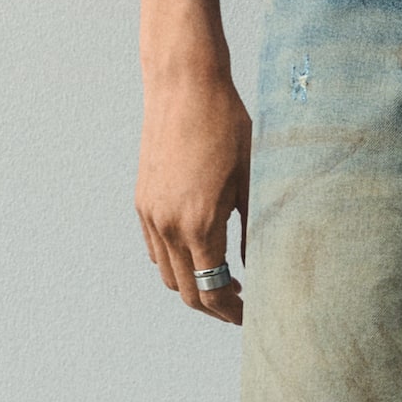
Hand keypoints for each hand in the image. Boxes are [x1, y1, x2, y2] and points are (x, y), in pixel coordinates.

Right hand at [136, 61, 251, 322]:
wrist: (184, 87)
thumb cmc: (228, 127)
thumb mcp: (252, 178)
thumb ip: (253, 229)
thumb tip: (258, 266)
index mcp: (200, 224)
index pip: (212, 290)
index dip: (231, 311)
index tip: (250, 315)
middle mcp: (168, 225)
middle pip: (187, 291)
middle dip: (214, 306)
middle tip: (240, 307)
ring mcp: (151, 214)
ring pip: (167, 274)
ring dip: (193, 286)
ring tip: (224, 281)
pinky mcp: (142, 201)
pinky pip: (155, 249)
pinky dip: (175, 263)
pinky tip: (199, 252)